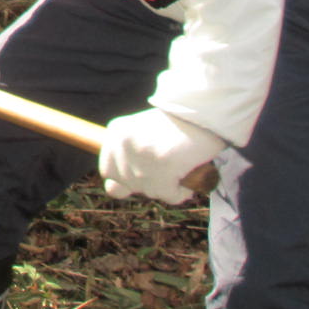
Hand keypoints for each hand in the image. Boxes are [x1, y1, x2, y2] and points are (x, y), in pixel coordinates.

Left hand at [99, 109, 223, 203]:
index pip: (107, 171)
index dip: (125, 179)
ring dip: (167, 186)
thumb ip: (126, 155)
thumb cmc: (175, 126)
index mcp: (116, 132)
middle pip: (128, 186)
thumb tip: (112, 189)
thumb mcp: (140, 132)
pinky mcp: (163, 167)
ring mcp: (141, 157)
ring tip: (179, 165)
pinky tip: (187, 172)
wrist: (202, 113)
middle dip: (148, 183)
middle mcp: (122, 144)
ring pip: (150, 192)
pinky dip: (181, 191)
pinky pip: (170, 195)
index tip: (145, 173)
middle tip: (165, 168)